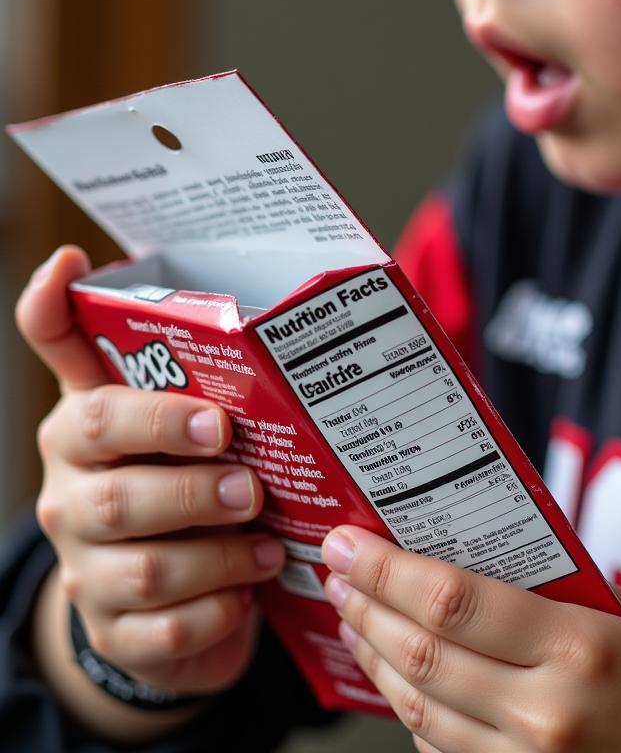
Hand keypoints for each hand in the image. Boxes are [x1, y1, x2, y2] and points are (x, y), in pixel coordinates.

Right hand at [16, 246, 285, 697]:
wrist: (151, 592)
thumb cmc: (169, 478)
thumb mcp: (162, 417)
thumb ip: (150, 354)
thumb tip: (103, 265)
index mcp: (84, 433)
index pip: (87, 401)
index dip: (113, 374)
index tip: (148, 345)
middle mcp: (73, 498)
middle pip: (120, 493)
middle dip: (193, 486)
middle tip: (251, 482)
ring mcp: (88, 572)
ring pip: (148, 567)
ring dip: (221, 552)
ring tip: (270, 540)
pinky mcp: (117, 633)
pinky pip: (166, 630)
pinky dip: (218, 609)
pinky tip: (249, 588)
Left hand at [321, 526, 620, 752]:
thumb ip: (572, 588)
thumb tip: (501, 558)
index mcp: (581, 649)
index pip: (456, 601)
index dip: (389, 570)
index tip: (350, 542)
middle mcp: (546, 714)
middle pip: (424, 653)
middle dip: (366, 605)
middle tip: (336, 568)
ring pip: (420, 708)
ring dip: (376, 657)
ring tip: (353, 614)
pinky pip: (444, 752)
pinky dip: (411, 709)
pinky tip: (398, 674)